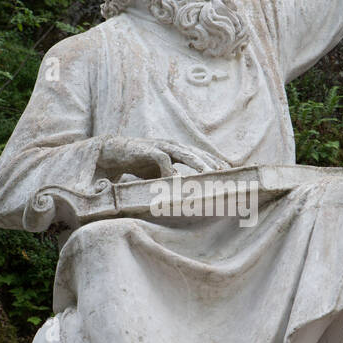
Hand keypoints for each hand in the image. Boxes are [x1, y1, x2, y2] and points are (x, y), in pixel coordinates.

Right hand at [98, 137, 227, 179]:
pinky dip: (169, 168)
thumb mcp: (159, 174)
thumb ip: (172, 181)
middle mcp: (172, 146)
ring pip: (184, 153)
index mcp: (177, 150)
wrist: (113, 152)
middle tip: (226, 174)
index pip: (201, 155)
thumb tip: (184, 197)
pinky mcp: (147, 150)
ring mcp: (160, 146)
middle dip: (212, 163)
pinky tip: (176, 179)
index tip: (229, 173)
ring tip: (210, 174)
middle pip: (197, 153)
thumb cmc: (138, 164)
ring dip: (198, 163)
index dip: (214, 163)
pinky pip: (162, 158)